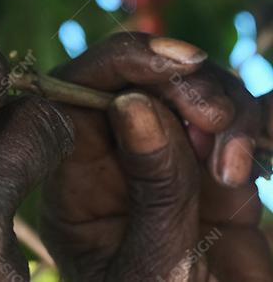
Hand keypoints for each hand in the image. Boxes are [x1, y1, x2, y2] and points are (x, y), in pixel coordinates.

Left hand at [42, 32, 271, 280]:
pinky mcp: (219, 178)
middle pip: (135, 82)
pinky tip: (266, 152)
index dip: (121, 65)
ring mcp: (168, 167)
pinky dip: (263, 125)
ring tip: (237, 168)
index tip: (176, 67)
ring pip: (191, 96)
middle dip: (182, 83)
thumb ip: (154, 190)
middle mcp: (114, 165)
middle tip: (219, 118)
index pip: (74, 94)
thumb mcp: (155, 270)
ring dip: (226, 109)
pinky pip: (240, 128)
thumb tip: (135, 105)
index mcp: (73, 184)